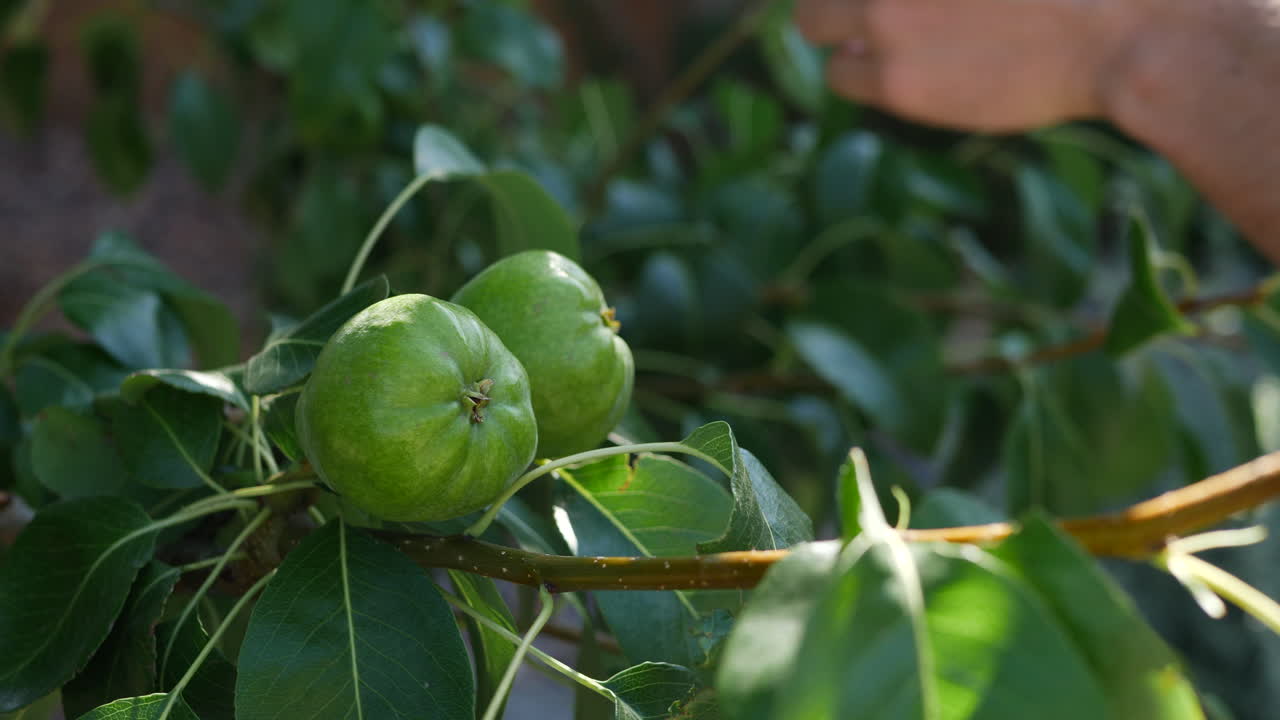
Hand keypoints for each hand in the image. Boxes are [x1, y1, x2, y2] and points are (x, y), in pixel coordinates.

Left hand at [794, 0, 1136, 132]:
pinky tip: (903, 67)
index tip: (882, 1)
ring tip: (879, 38)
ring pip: (812, 22)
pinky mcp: (895, 78)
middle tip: (870, 6)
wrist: (1122, 30)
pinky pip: (841, 75)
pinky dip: (861, 72)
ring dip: (840, 30)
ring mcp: (886, 15)